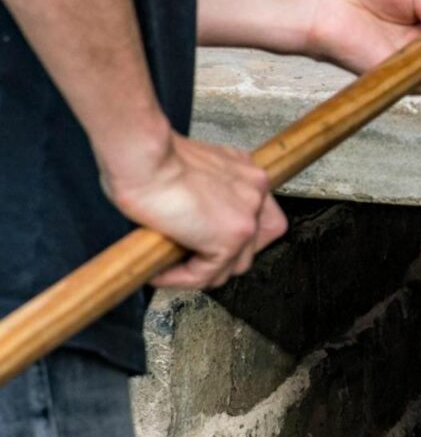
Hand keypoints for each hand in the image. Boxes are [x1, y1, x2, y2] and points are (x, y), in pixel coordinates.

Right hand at [99, 125, 287, 288]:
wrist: (145, 158)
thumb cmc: (154, 160)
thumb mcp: (194, 171)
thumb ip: (209, 194)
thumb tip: (197, 221)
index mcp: (248, 173)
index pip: (260, 217)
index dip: (236, 238)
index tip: (207, 244)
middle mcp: (256, 191)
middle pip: (253, 245)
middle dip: (220, 259)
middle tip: (188, 260)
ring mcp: (247, 216)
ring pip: (232, 266)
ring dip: (199, 272)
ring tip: (171, 266)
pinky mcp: (230, 238)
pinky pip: (206, 275)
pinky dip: (180, 279)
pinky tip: (160, 271)